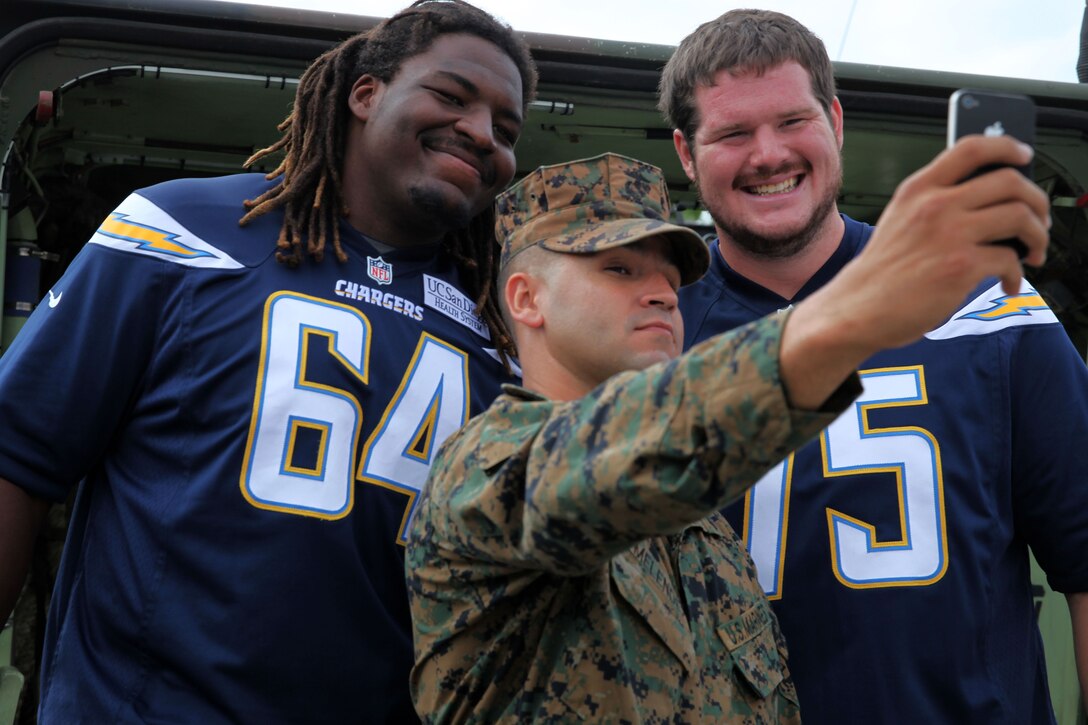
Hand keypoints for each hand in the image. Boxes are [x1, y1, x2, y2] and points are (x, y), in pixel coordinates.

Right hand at [779, 134, 1048, 409]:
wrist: (856, 309)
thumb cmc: (881, 273)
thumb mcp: (900, 220)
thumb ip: (936, 203)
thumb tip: (992, 201)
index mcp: (918, 189)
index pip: (971, 147)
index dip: (1008, 146)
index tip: (1025, 156)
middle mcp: (934, 205)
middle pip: (1010, 180)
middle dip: (1037, 201)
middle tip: (1039, 220)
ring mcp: (948, 234)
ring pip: (1020, 216)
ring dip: (1038, 236)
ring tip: (1034, 252)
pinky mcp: (960, 267)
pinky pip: (1010, 260)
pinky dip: (1018, 275)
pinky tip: (1008, 284)